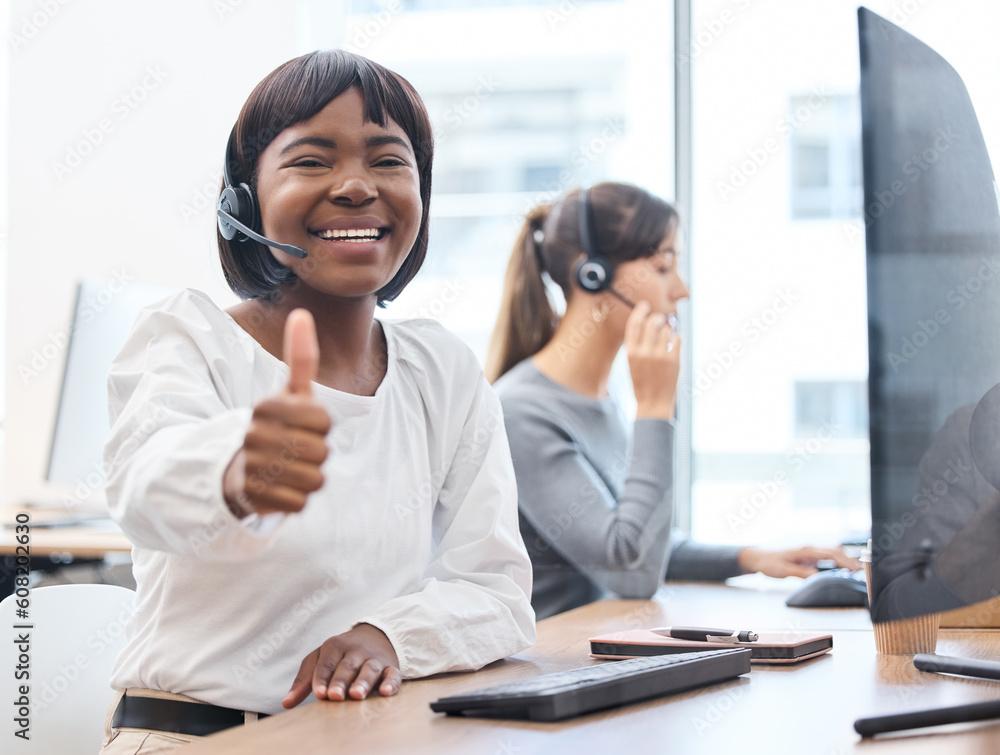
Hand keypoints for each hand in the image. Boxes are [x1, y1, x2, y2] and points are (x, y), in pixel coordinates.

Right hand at [223, 309, 331, 515]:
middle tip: (293, 451)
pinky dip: (295, 499)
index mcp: (266, 407)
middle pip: (322, 452)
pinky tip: (279, 488)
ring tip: (287, 470)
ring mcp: (254, 467)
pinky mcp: (255, 498)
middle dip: (315, 455)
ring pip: (315, 479)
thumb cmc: (273, 428)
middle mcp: (256, 435)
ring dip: (307, 478)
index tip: (301, 427)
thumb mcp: (288, 394)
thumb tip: (302, 314)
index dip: (320, 427)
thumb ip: (300, 359)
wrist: (234, 471)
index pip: (324, 421)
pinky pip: (300, 503)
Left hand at [283, 623, 401, 707]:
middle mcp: (355, 651)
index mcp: (334, 646)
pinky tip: (384, 692)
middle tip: (335, 696)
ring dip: (363, 682)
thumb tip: (286, 703)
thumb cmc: (340, 655)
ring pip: (369, 669)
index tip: (319, 694)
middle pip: (347, 666)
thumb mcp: (320, 659)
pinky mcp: (390, 667)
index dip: (322, 678)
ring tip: (356, 695)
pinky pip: (392, 674)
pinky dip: (390, 682)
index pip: (326, 663)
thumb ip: (304, 680)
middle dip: (341, 681)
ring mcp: (373, 659)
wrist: (375, 636)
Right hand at [626, 300, 680, 419]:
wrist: (652, 403)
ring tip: (667, 336)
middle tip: (660, 319)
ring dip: (668, 329)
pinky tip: (673, 344)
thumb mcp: (632, 363)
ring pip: (666, 329)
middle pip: (652, 322)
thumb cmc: (642, 383)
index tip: (645, 305)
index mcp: (630, 352)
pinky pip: (677, 339)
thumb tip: (647, 323)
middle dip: (658, 318)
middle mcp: (644, 352)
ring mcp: (659, 355)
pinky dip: (676, 339)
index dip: (640, 311)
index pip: (634, 324)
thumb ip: (637, 345)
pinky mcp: (673, 360)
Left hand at [737, 546, 861, 578]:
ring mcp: (810, 553)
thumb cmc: (769, 563)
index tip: (855, 568)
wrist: (759, 558)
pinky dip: (837, 562)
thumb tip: (816, 576)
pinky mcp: (809, 558)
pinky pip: (826, 558)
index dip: (844, 560)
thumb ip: (800, 573)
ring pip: (832, 553)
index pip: (830, 554)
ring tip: (856, 571)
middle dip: (849, 560)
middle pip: (835, 552)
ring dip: (844, 560)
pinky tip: (842, 570)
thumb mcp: (783, 570)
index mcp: (806, 551)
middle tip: (860, 571)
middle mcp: (810, 550)